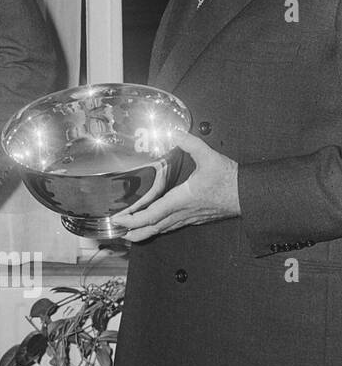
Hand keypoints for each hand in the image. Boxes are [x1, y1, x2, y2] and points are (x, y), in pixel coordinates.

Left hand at [113, 132, 239, 242]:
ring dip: (145, 232)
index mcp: (182, 199)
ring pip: (162, 230)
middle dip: (133, 232)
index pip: (152, 215)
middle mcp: (183, 212)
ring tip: (129, 232)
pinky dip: (158, 228)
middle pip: (153, 228)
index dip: (133, 220)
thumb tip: (176, 132)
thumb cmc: (231, 179)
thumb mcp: (209, 156)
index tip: (119, 219)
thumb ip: (190, 143)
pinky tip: (154, 226)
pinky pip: (172, 227)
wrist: (249, 194)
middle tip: (116, 231)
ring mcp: (189, 218)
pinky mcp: (195, 218)